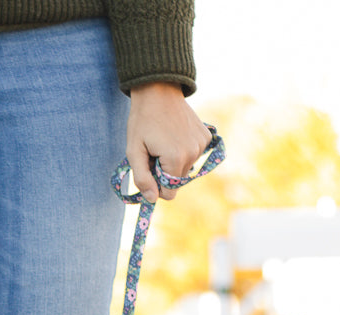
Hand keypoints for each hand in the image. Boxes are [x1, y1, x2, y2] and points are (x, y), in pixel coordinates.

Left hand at [126, 83, 211, 201]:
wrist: (159, 91)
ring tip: (163, 142)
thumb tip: (152, 199)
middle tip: (154, 153)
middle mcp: (193, 153)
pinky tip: (175, 136)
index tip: (148, 172)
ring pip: (185, 169)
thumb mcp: (134, 151)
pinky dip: (183, 152)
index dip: (156, 187)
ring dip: (173, 163)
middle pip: (177, 182)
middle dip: (164, 173)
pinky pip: (193, 156)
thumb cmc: (142, 121)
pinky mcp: (206, 137)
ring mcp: (202, 145)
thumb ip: (142, 178)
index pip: (169, 193)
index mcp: (176, 159)